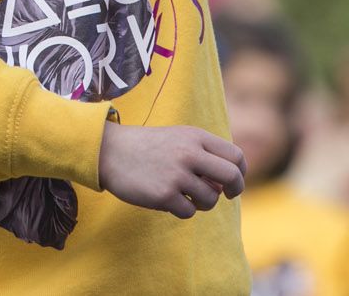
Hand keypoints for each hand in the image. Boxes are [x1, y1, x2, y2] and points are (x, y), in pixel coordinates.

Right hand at [98, 122, 246, 218]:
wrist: (108, 150)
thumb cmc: (147, 147)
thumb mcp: (178, 139)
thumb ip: (204, 155)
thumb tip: (227, 185)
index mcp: (195, 136)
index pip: (235, 156)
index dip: (240, 172)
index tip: (232, 181)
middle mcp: (189, 153)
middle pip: (231, 177)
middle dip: (235, 190)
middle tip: (226, 195)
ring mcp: (177, 174)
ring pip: (210, 199)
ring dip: (201, 202)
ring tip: (184, 194)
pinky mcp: (164, 194)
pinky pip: (189, 212)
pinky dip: (181, 210)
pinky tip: (167, 199)